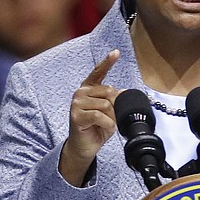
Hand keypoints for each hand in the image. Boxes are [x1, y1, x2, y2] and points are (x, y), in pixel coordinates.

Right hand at [59, 50, 119, 184]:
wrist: (85, 147)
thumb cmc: (97, 128)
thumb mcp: (109, 111)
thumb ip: (113, 100)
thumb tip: (122, 92)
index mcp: (88, 88)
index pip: (98, 72)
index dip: (107, 62)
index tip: (116, 52)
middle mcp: (81, 93)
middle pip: (109, 91)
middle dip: (115, 107)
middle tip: (110, 118)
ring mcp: (76, 103)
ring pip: (105, 104)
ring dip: (111, 117)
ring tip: (105, 124)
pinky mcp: (76, 115)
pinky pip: (100, 115)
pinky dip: (107, 124)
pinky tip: (104, 128)